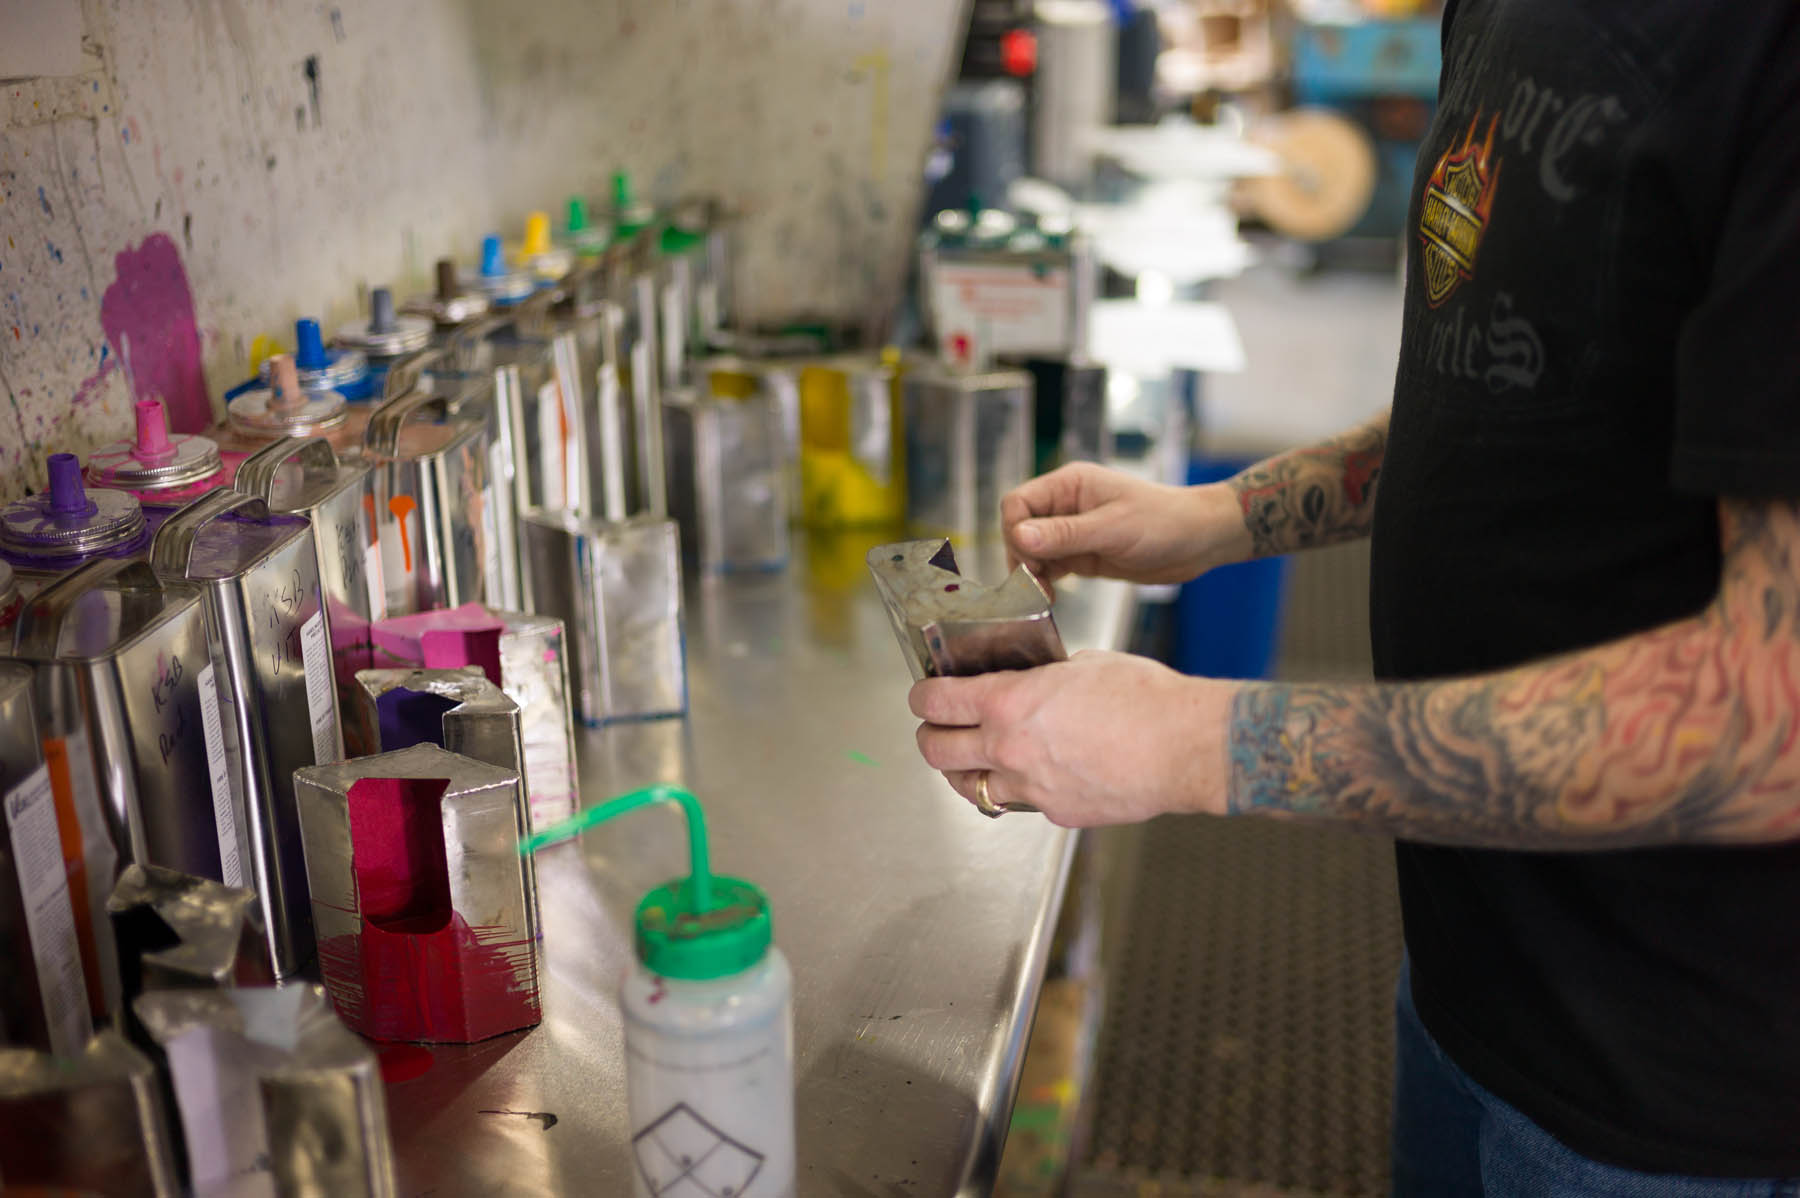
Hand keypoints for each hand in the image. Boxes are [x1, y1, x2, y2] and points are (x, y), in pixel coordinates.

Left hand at [909, 650, 1234, 826]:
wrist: (1185, 747)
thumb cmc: (1146, 699)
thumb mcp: (1085, 665)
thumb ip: (1046, 675)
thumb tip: (1038, 680)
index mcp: (1009, 702)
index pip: (937, 702)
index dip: (921, 698)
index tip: (922, 696)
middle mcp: (1009, 748)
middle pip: (938, 751)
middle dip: (929, 738)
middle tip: (934, 730)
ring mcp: (1031, 787)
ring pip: (972, 787)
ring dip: (963, 772)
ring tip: (969, 762)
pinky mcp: (1057, 813)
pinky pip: (1021, 802)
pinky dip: (1020, 789)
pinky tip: (1033, 775)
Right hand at [1002, 463, 1248, 590]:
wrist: (1200, 541)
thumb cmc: (1164, 522)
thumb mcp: (1113, 529)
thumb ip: (1065, 534)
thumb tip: (1019, 536)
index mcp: (1070, 485)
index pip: (1018, 503)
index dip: (1014, 531)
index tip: (1028, 561)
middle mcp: (1066, 505)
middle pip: (1019, 528)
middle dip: (1022, 557)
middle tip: (1035, 584)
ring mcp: (1073, 530)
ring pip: (1032, 551)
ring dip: (1032, 573)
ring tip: (1044, 595)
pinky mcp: (1082, 553)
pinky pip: (1050, 567)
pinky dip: (1045, 582)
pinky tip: (1052, 597)